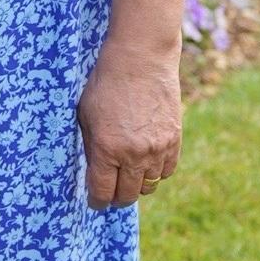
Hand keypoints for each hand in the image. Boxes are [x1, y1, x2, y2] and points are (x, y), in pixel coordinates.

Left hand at [77, 43, 181, 209]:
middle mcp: (133, 155)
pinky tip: (146, 160)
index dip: (97, 201)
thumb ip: (90, 146)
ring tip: (128, 173)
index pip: (103, 192)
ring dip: (137, 184)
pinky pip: (166, 171)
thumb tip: (95, 171)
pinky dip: (156, 171)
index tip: (95, 201)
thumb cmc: (105, 82)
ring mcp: (157, 149)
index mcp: (106, 149)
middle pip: (127, 195)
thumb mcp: (85, 114)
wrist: (140, 58)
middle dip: (116, 198)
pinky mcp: (174, 141)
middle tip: (111, 192)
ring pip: (149, 186)